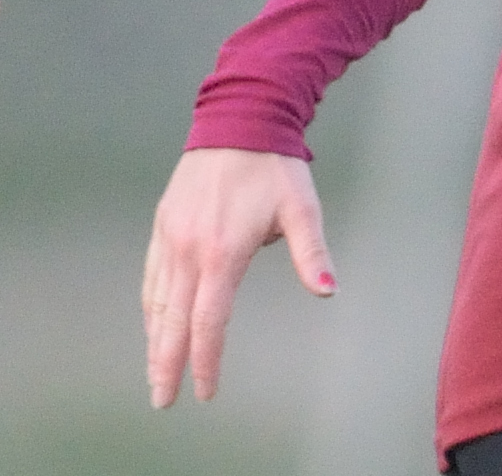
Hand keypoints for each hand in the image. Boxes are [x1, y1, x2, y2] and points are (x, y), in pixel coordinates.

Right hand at [144, 147, 331, 408]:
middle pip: (172, 322)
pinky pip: (151, 279)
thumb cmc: (275, 168)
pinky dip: (151, 309)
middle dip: (167, 364)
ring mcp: (170, 240)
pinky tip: (154, 324)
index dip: (206, 359)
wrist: (239, 123)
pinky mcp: (162, 227)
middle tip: (163, 399)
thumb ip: (312, 254)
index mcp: (223, 252)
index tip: (205, 390)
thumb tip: (329, 291)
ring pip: (157, 303)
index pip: (209, 321)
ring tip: (157, 370)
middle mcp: (188, 251)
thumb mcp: (302, 209)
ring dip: (155, 341)